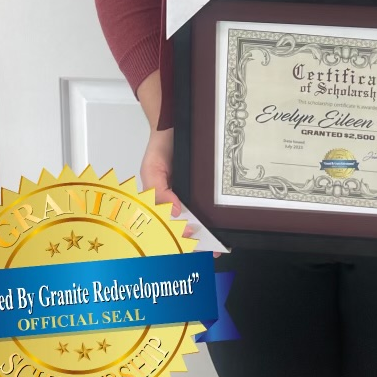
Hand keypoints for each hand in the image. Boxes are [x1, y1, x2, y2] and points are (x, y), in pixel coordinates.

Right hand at [139, 128, 221, 256]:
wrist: (173, 127)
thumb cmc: (159, 150)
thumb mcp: (151, 169)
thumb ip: (157, 190)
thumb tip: (174, 211)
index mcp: (160, 204)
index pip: (167, 229)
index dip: (178, 238)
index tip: (192, 236)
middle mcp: (176, 204)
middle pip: (185, 231)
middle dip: (196, 244)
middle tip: (211, 250)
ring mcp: (190, 198)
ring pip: (198, 223)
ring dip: (208, 237)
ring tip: (220, 246)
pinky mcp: (202, 191)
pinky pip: (208, 208)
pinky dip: (215, 221)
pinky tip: (224, 229)